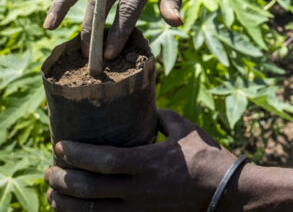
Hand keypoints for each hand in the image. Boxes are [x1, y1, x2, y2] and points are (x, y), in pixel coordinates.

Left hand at [45, 110, 237, 211]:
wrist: (226, 193)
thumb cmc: (209, 157)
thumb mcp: (187, 130)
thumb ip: (163, 118)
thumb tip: (147, 108)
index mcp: (149, 163)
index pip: (104, 161)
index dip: (78, 155)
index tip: (60, 146)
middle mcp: (139, 190)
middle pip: (90, 189)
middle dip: (64, 180)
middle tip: (49, 170)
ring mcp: (138, 209)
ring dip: (67, 203)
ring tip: (53, 193)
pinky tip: (73, 211)